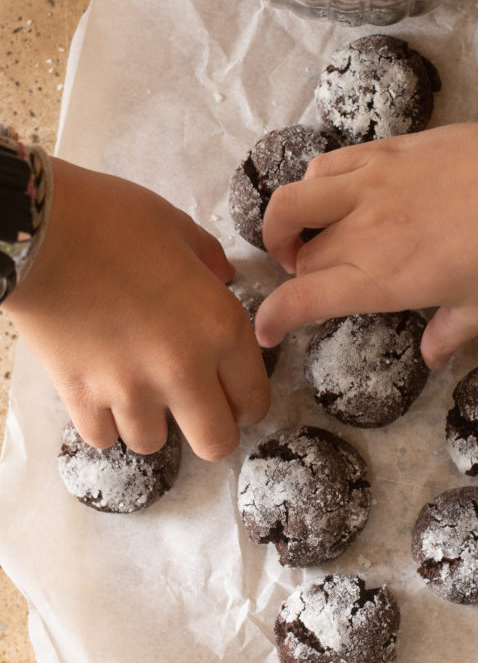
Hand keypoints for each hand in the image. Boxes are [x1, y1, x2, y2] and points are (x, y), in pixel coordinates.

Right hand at [4, 158, 269, 459]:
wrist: (38, 232)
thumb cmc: (111, 219)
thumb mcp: (177, 227)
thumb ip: (209, 260)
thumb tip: (222, 278)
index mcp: (220, 326)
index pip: (254, 399)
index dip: (249, 402)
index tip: (236, 395)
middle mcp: (184, 369)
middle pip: (217, 444)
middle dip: (212, 429)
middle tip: (198, 407)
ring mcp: (130, 390)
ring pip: (154, 444)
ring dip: (153, 423)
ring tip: (143, 393)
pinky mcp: (81, 397)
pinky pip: (103, 438)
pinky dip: (105, 423)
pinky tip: (104, 394)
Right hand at [255, 114, 477, 367]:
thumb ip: (448, 336)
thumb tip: (432, 358)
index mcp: (382, 279)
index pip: (301, 299)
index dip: (272, 318)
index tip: (265, 330)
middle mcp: (362, 233)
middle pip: (299, 259)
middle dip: (296, 279)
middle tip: (315, 284)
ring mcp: (367, 186)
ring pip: (290, 202)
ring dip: (282, 226)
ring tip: (301, 236)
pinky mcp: (380, 152)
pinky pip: (323, 165)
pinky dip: (312, 184)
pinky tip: (331, 196)